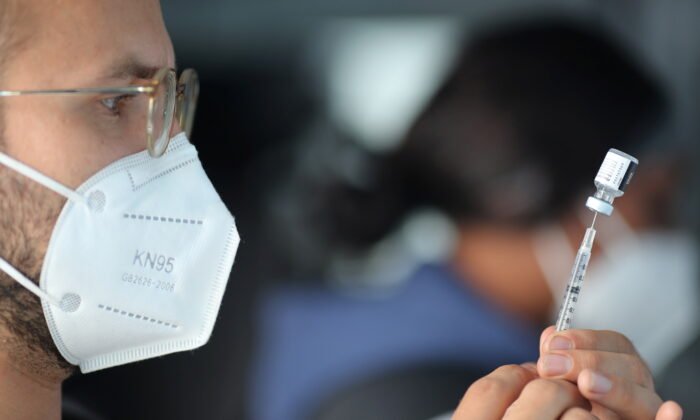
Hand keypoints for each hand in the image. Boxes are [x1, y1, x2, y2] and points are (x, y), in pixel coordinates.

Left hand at [452, 327, 682, 419]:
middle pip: (631, 365)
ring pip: (645, 395)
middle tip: (555, 365)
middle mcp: (630, 393)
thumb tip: (550, 336)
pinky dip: (665, 419)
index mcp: (609, 372)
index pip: (614, 345)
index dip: (587, 339)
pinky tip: (669, 411)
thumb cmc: (543, 409)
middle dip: (592, 360)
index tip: (552, 342)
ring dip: (618, 386)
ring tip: (587, 385)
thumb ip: (557, 360)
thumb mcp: (555, 380)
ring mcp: (634, 414)